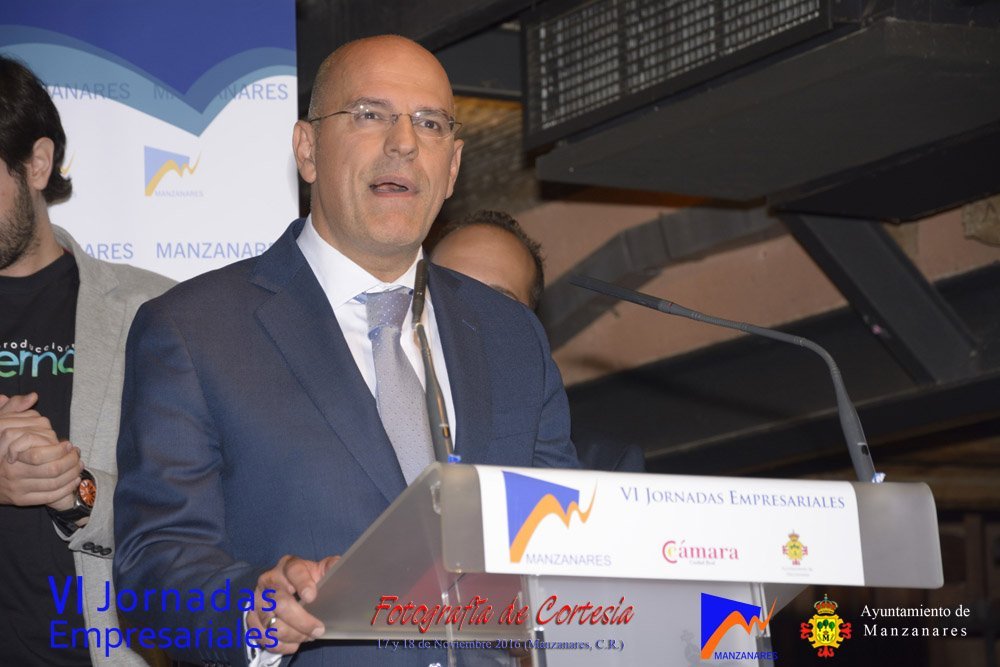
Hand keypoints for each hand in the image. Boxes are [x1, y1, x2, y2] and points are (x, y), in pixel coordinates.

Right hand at [0, 393, 81, 507]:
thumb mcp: (0, 423)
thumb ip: (15, 409)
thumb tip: (33, 396)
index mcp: (7, 451)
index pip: (40, 455)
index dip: (59, 450)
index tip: (69, 444)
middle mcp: (11, 471)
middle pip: (52, 470)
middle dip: (71, 462)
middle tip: (78, 455)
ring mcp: (16, 487)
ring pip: (53, 484)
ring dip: (72, 474)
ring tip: (79, 465)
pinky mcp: (20, 500)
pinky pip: (49, 497)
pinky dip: (66, 489)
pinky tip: (74, 480)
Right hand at [248, 554, 339, 654]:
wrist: (284, 590)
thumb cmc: (307, 580)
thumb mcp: (320, 570)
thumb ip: (331, 567)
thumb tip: (338, 566)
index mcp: (288, 566)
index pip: (293, 570)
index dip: (303, 583)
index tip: (312, 597)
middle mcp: (269, 581)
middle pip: (280, 603)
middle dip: (301, 621)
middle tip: (319, 630)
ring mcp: (257, 600)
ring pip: (271, 624)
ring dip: (293, 635)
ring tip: (308, 636)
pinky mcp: (251, 617)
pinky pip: (262, 637)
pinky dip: (280, 644)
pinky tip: (294, 643)